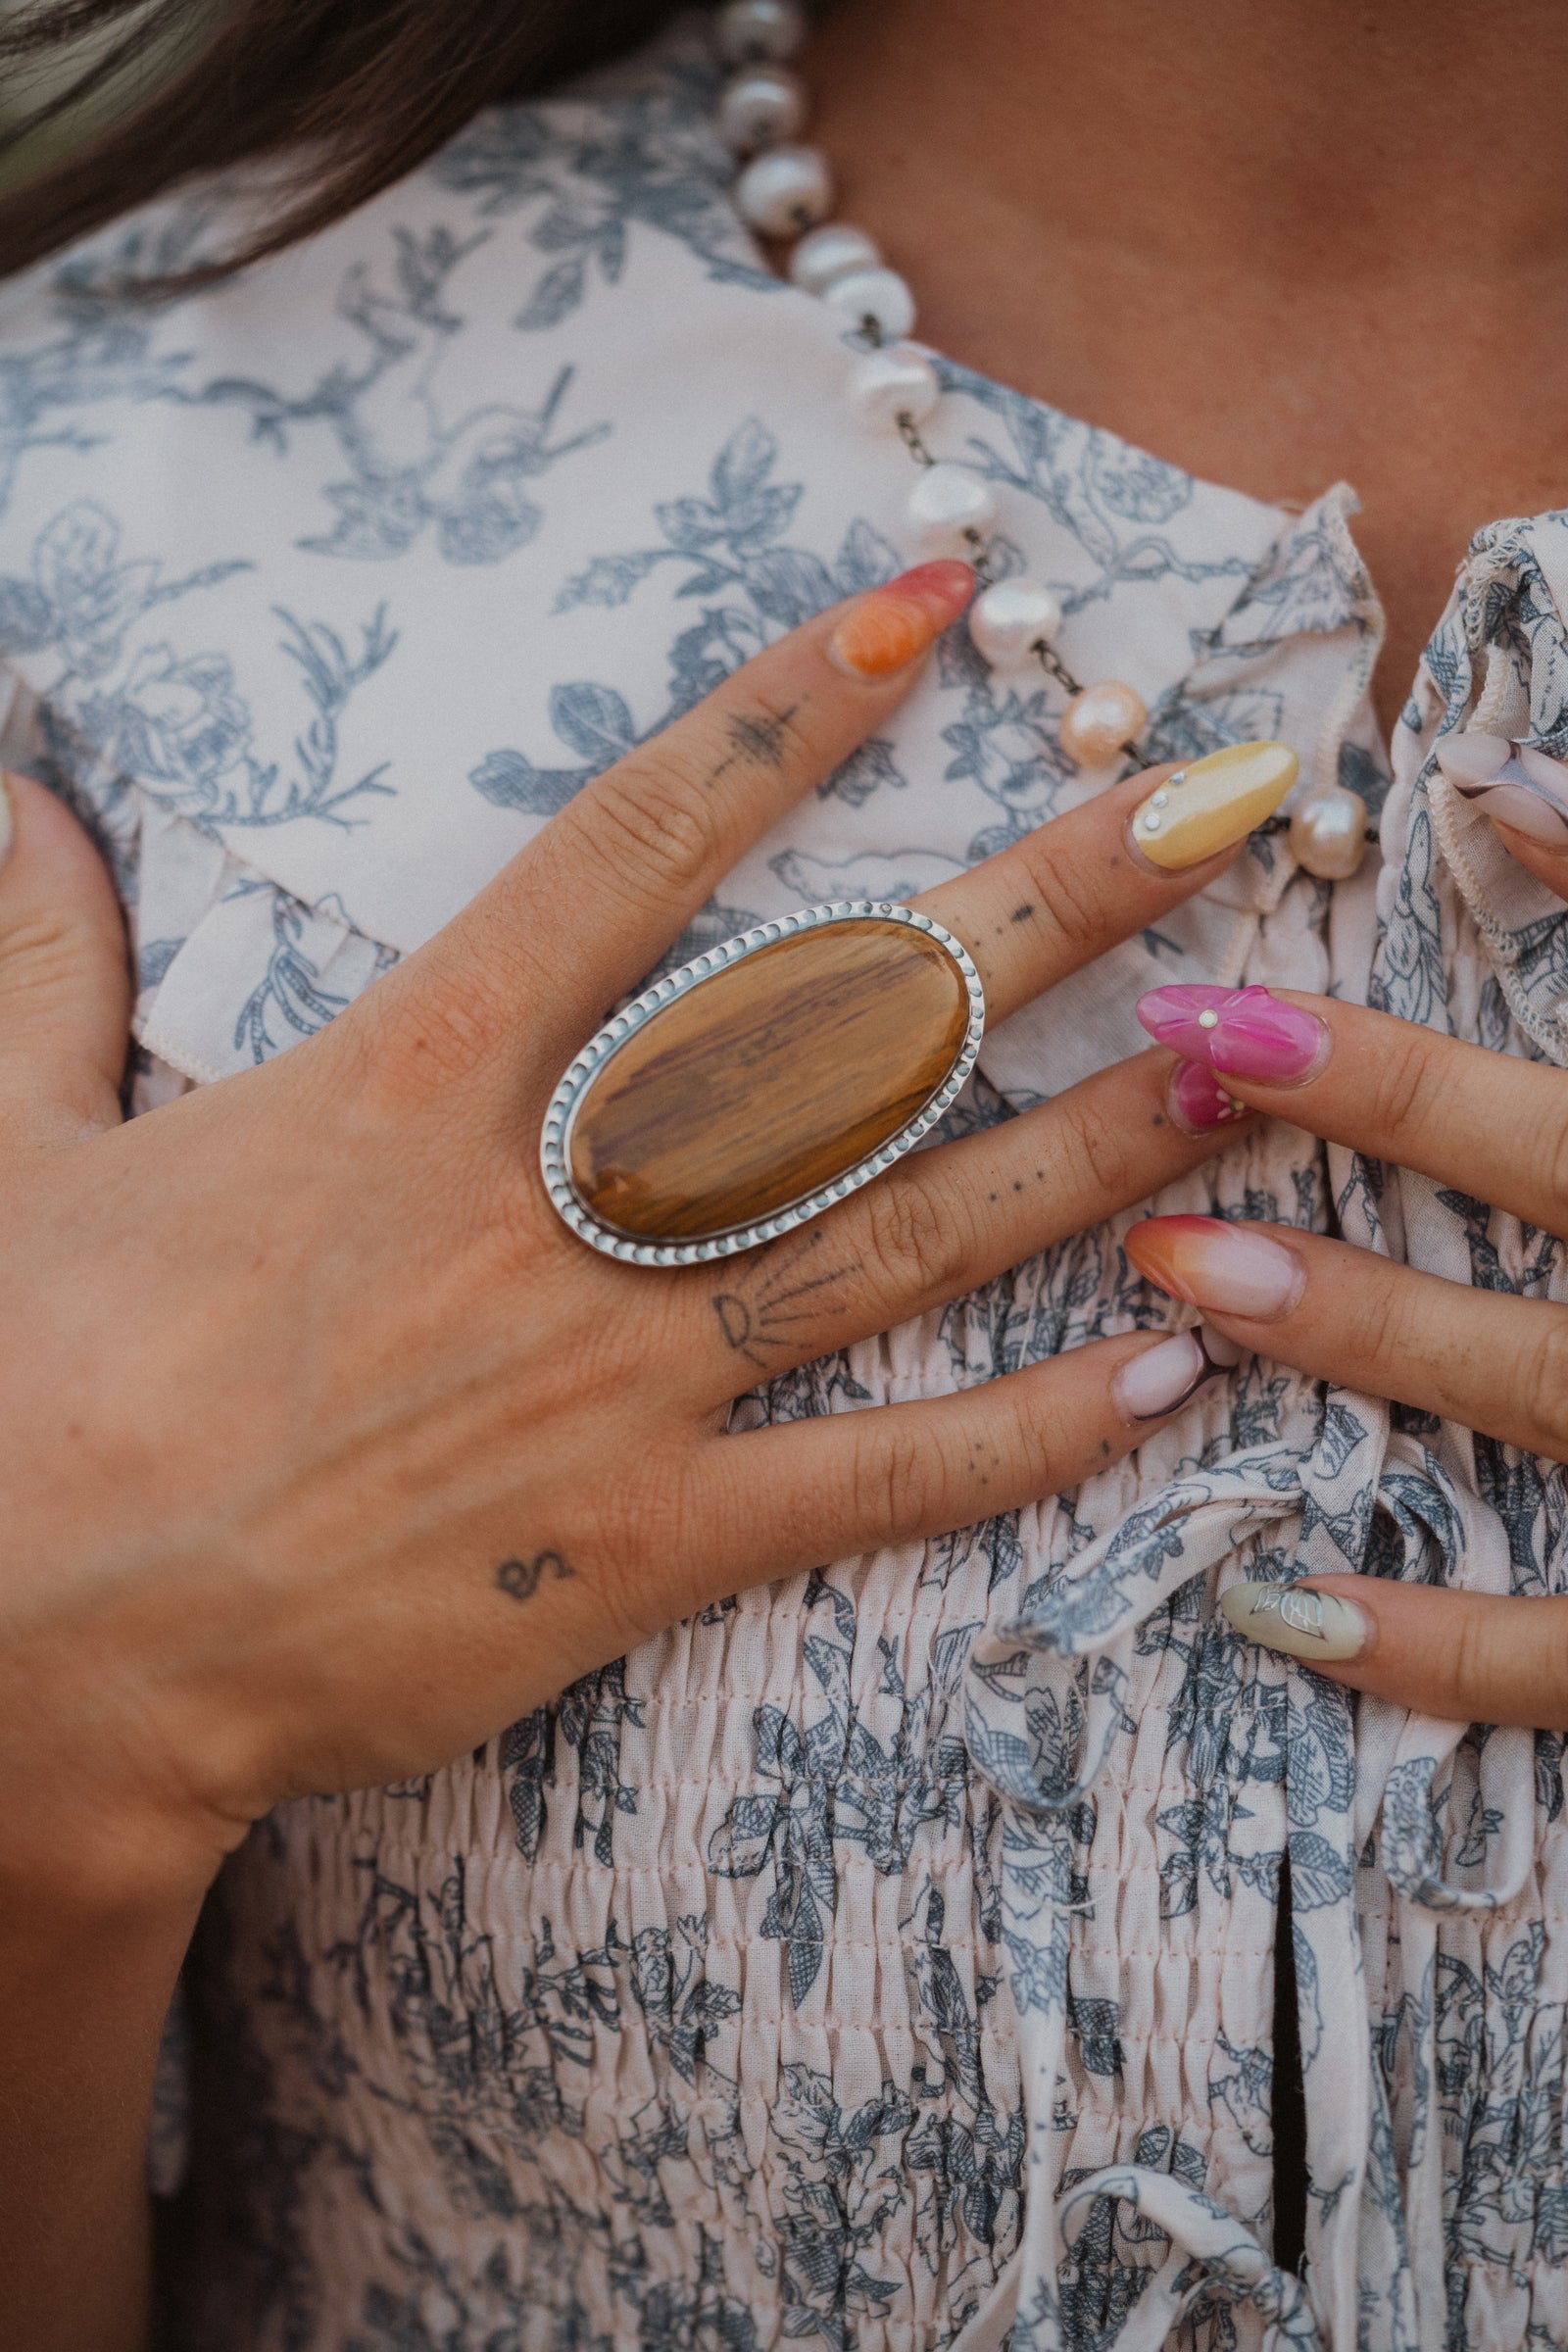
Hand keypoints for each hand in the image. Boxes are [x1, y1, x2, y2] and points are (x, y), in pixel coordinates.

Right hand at [0, 561, 1281, 1917]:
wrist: (37, 1655)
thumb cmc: (29, 1382)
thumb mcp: (12, 1143)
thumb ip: (38, 957)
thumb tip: (16, 797)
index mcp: (412, 1082)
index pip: (634, 852)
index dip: (789, 716)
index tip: (929, 608)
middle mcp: (552, 1210)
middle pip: (840, 1028)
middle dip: (1038, 907)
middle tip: (1214, 809)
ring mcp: (617, 1380)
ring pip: (901, 1238)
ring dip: (1085, 1148)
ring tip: (1241, 1063)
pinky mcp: (644, 1544)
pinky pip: (871, 1483)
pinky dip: (1021, 1439)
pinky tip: (1163, 1375)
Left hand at [1128, 975, 1567, 1726]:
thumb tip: (1497, 806)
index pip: (1565, 1108)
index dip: (1401, 1047)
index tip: (1230, 989)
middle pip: (1566, 1184)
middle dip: (1394, 1113)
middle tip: (1192, 1056)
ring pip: (1544, 1387)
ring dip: (1375, 1323)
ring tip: (1192, 1273)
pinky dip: (1439, 1641)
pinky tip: (1280, 1607)